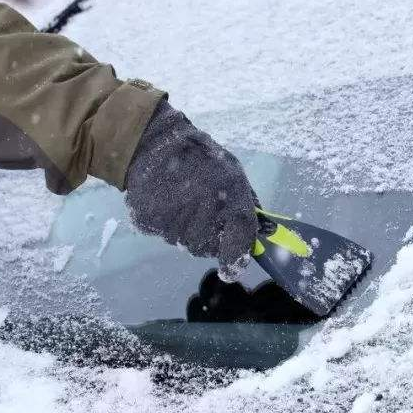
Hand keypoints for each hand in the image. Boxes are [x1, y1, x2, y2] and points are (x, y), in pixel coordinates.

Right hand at [124, 102, 258, 280]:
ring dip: (184, 230)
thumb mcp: (232, 171)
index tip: (230, 270)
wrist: (153, 143)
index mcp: (229, 195)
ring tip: (181, 201)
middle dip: (206, 238)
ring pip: (183, 242)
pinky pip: (161, 233)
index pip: (238, 240)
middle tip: (200, 214)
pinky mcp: (149, 221)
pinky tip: (165, 201)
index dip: (234, 258)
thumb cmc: (199, 156)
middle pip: (206, 248)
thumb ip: (247, 202)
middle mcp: (203, 210)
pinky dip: (164, 223)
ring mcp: (174, 217)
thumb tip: (263, 230)